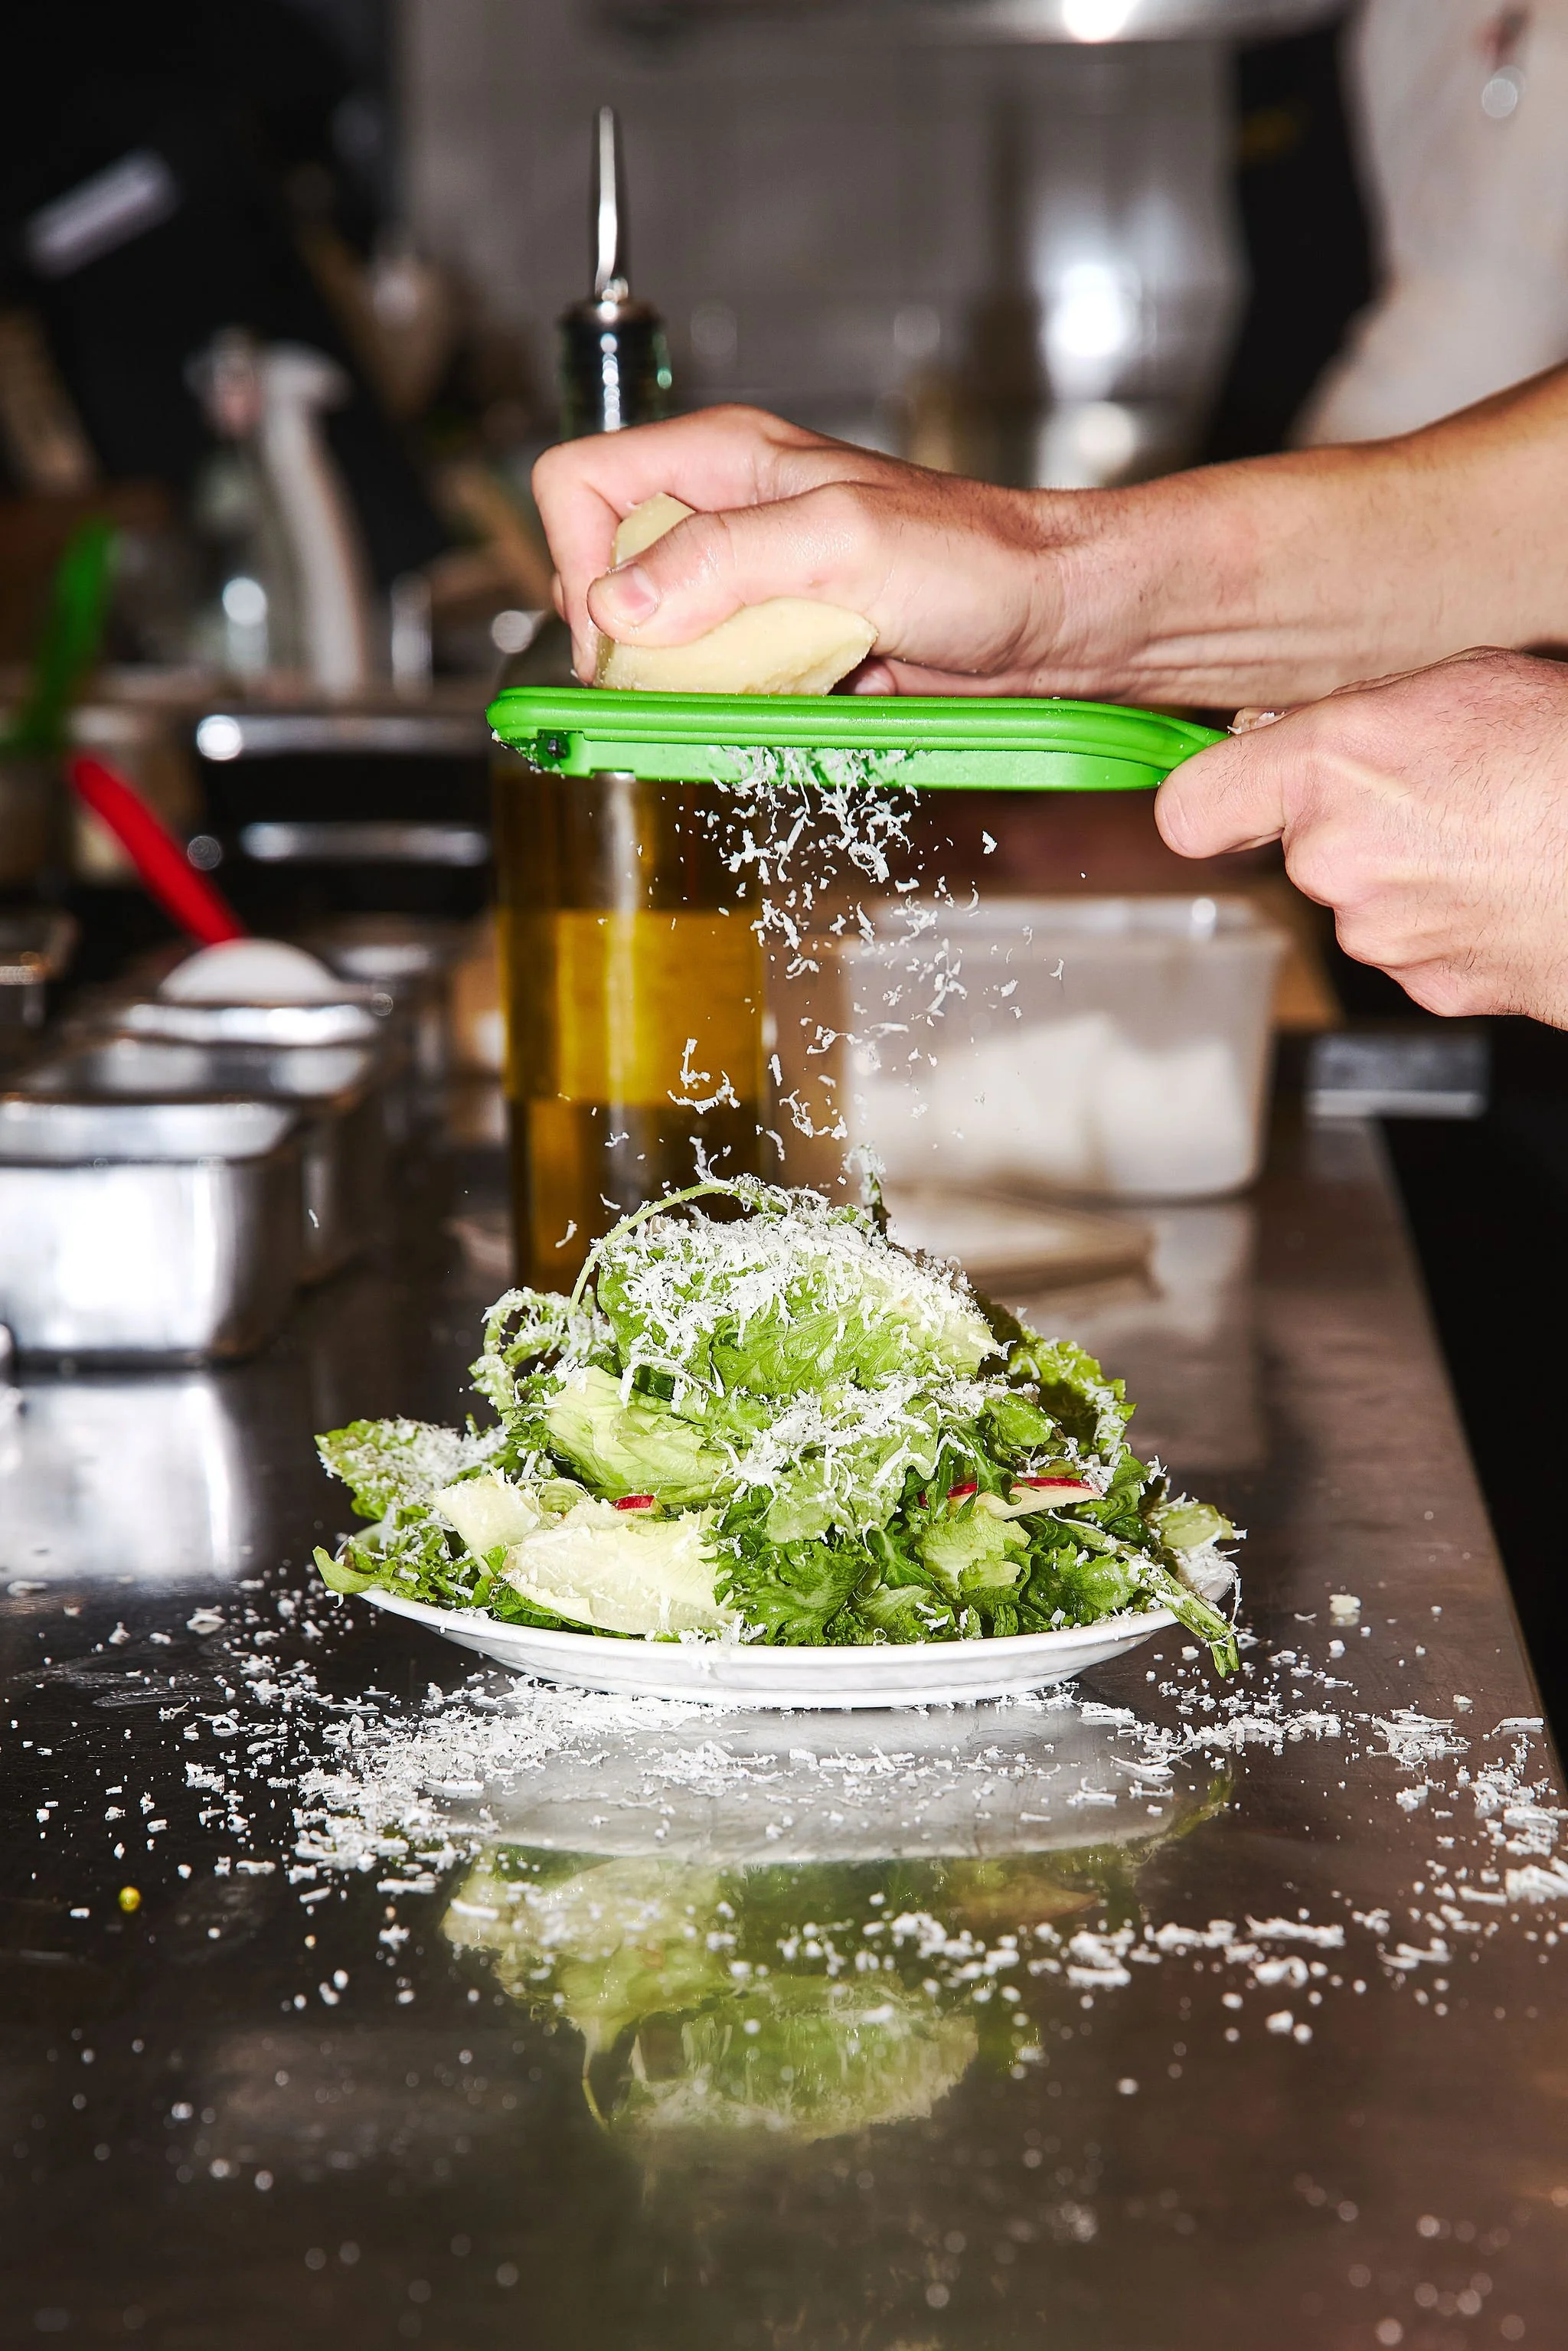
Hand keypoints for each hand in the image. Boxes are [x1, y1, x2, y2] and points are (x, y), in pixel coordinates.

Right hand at [532, 405, 1079, 692]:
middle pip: (606, 576)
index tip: (628, 629)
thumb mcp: (840, 540)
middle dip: (635, 639)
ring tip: (770, 680)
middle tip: (698, 671)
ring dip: (692, 683)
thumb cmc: (976, 556)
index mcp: (721, 459)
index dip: (579, 561)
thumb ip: (722, 561)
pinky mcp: (786, 644)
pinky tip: (803, 697)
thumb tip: (618, 608)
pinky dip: (743, 707)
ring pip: (660, 643)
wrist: (1055, 617)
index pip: (579, 485)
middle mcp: (726, 516)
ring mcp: (754, 585)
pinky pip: (721, 685)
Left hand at [1155, 650, 1567, 1023]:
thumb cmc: (1563, 755)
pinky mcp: (1424, 985)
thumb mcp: (1459, 684)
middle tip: (1427, 798)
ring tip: (1482, 839)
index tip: (1232, 800)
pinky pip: (1409, 947)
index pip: (1191, 810)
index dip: (1212, 804)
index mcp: (1328, 769)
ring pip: (1357, 902)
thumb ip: (1357, 721)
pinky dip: (1444, 923)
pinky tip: (1499, 886)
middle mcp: (1333, 858)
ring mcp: (1376, 932)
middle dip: (1346, 828)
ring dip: (1401, 876)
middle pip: (1297, 851)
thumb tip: (1308, 740)